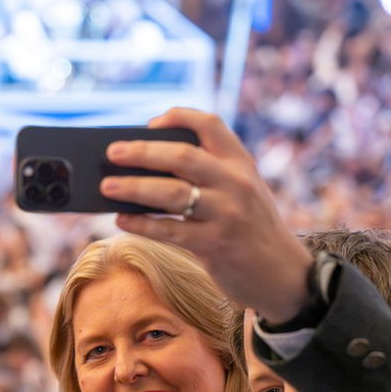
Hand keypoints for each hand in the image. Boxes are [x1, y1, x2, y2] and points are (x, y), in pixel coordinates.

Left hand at [97, 107, 313, 324]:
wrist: (283, 273)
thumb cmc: (250, 228)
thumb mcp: (243, 191)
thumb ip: (210, 175)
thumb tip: (146, 170)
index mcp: (242, 163)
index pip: (210, 125)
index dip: (178, 118)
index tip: (151, 123)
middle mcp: (236, 183)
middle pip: (182, 156)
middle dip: (142, 152)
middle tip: (113, 152)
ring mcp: (226, 214)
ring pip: (171, 193)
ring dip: (134, 188)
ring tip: (108, 187)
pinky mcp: (214, 245)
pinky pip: (169, 230)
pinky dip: (141, 224)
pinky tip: (122, 220)